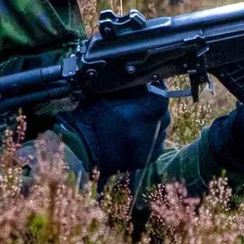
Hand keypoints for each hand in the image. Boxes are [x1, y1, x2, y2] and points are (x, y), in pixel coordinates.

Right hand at [56, 86, 170, 180]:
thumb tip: (141, 82)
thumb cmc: (89, 121)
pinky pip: (156, 148)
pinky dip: (151, 141)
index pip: (162, 98)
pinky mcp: (143, 161)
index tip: (151, 89)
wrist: (79, 150)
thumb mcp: (107, 97)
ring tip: (138, 123)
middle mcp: (148, 132)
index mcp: (141, 113)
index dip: (157, 92)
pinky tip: (138, 137)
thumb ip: (127, 90)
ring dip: (155, 125)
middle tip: (143, 106)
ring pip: (162, 132)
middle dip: (156, 109)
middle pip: (164, 116)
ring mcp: (147, 148)